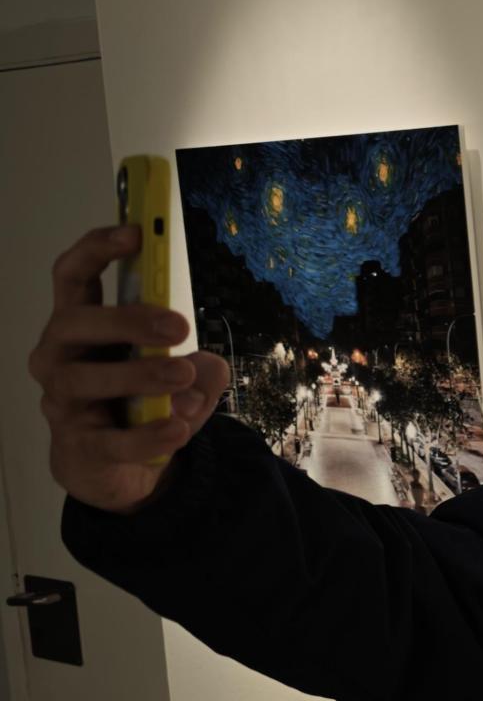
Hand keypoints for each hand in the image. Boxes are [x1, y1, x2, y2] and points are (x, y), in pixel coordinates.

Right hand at [31, 226, 229, 512]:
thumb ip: (205, 370)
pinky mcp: (78, 445)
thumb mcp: (187, 379)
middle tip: (179, 324)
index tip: (136, 233)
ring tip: (182, 374)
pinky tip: (178, 428)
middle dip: (126, 319)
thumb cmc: (142, 402)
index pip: (74, 276)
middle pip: (73, 322)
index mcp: (82, 326)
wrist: (117, 466)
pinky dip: (146, 435)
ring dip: (137, 373)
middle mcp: (59, 356)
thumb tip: (205, 369)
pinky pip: (108, 440)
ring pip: (82, 379)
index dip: (97, 249)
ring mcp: (62, 401)